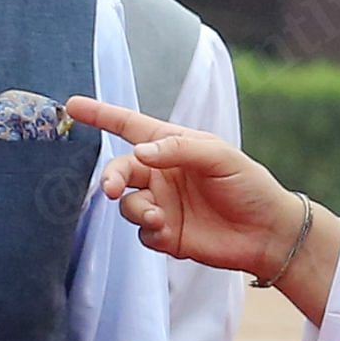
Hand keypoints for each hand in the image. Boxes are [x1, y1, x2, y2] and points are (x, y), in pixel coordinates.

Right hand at [65, 95, 304, 279]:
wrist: (267, 233)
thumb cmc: (249, 185)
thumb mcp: (220, 157)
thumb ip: (179, 149)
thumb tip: (141, 152)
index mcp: (173, 146)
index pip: (129, 126)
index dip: (101, 116)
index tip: (73, 106)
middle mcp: (162, 174)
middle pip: (120, 170)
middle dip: (110, 177)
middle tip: (111, 188)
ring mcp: (162, 204)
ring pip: (126, 203)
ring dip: (135, 208)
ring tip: (158, 216)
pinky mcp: (165, 234)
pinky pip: (140, 231)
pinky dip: (148, 229)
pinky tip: (168, 230)